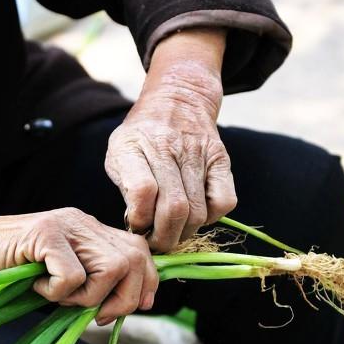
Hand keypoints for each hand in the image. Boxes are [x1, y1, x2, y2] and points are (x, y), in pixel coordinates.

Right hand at [0, 209, 158, 324]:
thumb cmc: (6, 269)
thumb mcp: (57, 275)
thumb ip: (90, 282)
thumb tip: (127, 305)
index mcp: (89, 230)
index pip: (139, 250)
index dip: (146, 282)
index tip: (137, 306)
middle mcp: (82, 222)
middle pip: (134, 260)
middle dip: (124, 298)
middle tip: (94, 314)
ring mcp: (65, 225)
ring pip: (111, 269)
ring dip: (88, 297)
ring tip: (58, 296)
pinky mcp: (45, 234)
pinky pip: (73, 276)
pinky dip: (57, 292)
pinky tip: (36, 286)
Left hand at [105, 30, 236, 250]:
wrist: (176, 100)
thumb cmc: (141, 138)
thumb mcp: (119, 154)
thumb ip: (126, 189)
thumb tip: (141, 227)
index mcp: (132, 146)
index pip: (142, 191)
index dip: (140, 220)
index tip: (136, 226)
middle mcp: (166, 146)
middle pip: (174, 207)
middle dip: (164, 237)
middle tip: (157, 242)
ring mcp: (197, 151)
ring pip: (198, 211)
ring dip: (184, 233)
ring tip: (173, 233)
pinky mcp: (221, 158)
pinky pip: (224, 202)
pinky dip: (210, 218)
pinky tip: (196, 214)